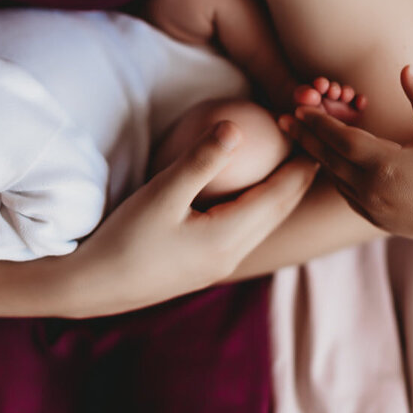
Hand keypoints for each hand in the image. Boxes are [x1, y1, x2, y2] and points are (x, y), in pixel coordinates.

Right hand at [69, 122, 318, 316]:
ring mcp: (218, 263)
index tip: (317, 137)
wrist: (94, 287)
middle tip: (316, 145)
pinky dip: (258, 207)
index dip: (301, 166)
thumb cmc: (125, 239)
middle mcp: (231, 254)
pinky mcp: (203, 266)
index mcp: (228, 238)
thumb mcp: (161, 194)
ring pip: (264, 224)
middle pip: (279, 212)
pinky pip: (245, 231)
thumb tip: (236, 126)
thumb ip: (201, 160)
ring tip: (293, 166)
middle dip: (300, 179)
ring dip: (281, 195)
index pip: (279, 196)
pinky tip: (250, 195)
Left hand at [280, 66, 412, 242]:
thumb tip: (405, 69)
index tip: (299, 107)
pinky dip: (334, 175)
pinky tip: (328, 160)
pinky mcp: (377, 220)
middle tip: (282, 120)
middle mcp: (373, 191)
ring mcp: (373, 209)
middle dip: (304, 137)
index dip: (318, 122)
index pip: (340, 140)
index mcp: (386, 167)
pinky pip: (347, 194)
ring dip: (317, 156)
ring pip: (335, 178)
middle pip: (328, 159)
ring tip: (301, 136)